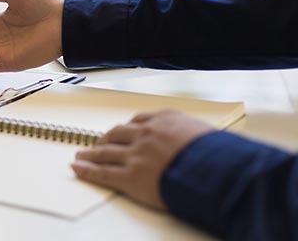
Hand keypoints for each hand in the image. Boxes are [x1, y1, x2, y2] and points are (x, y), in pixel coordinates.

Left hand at [71, 110, 212, 208]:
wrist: (218, 172)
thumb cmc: (219, 156)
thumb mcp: (207, 134)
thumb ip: (191, 135)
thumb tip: (194, 143)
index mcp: (164, 119)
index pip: (138, 120)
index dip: (127, 128)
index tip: (122, 131)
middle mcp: (146, 133)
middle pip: (118, 133)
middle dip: (106, 139)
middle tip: (99, 143)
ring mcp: (135, 154)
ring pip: (105, 152)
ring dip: (91, 153)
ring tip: (81, 155)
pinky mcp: (130, 176)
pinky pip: (102, 173)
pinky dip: (87, 170)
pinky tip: (78, 168)